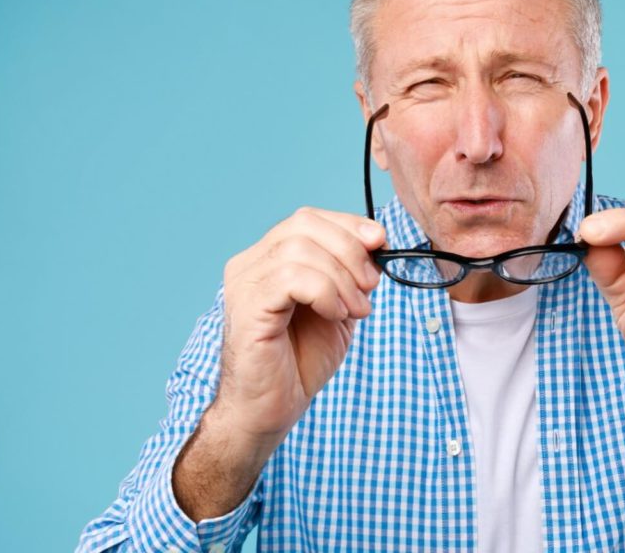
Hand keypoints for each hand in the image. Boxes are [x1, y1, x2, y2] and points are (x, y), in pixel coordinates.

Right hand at [216, 207, 384, 445]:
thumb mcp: (338, 305)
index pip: (308, 218)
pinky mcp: (247, 306)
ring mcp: (244, 282)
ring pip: (300, 249)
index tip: (380, 242)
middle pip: (304, 224)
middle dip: (350, 250)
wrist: (273, 407)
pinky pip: (291, 277)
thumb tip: (376, 239)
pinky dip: (324, 292)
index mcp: (269, 257)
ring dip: (341, 278)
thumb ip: (350, 272)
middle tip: (370, 286)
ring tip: (355, 310)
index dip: (349, 224)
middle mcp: (250, 263)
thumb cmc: (300, 359)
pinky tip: (334, 315)